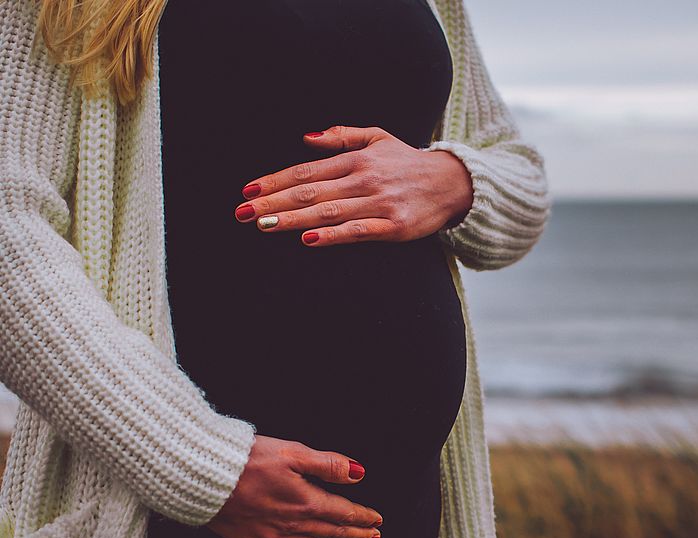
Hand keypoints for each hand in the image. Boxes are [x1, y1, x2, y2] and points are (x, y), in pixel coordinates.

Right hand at [207, 434, 382, 537]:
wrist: (202, 477)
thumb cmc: (245, 460)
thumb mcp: (292, 452)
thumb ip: (328, 464)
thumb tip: (358, 473)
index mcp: (304, 501)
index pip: (343, 513)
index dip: (363, 517)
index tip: (377, 519)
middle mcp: (291, 524)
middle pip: (332, 533)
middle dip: (356, 535)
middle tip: (373, 537)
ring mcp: (272, 537)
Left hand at [234, 125, 474, 246]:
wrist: (452, 183)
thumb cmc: (408, 162)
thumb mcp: (377, 138)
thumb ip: (342, 135)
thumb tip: (306, 138)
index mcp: (356, 159)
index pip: (306, 171)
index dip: (275, 181)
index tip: (248, 191)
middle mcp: (363, 179)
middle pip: (310, 192)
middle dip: (273, 202)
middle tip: (243, 213)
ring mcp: (378, 204)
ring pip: (327, 212)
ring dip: (292, 219)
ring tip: (263, 225)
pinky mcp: (393, 226)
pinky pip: (357, 231)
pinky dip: (332, 235)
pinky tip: (309, 239)